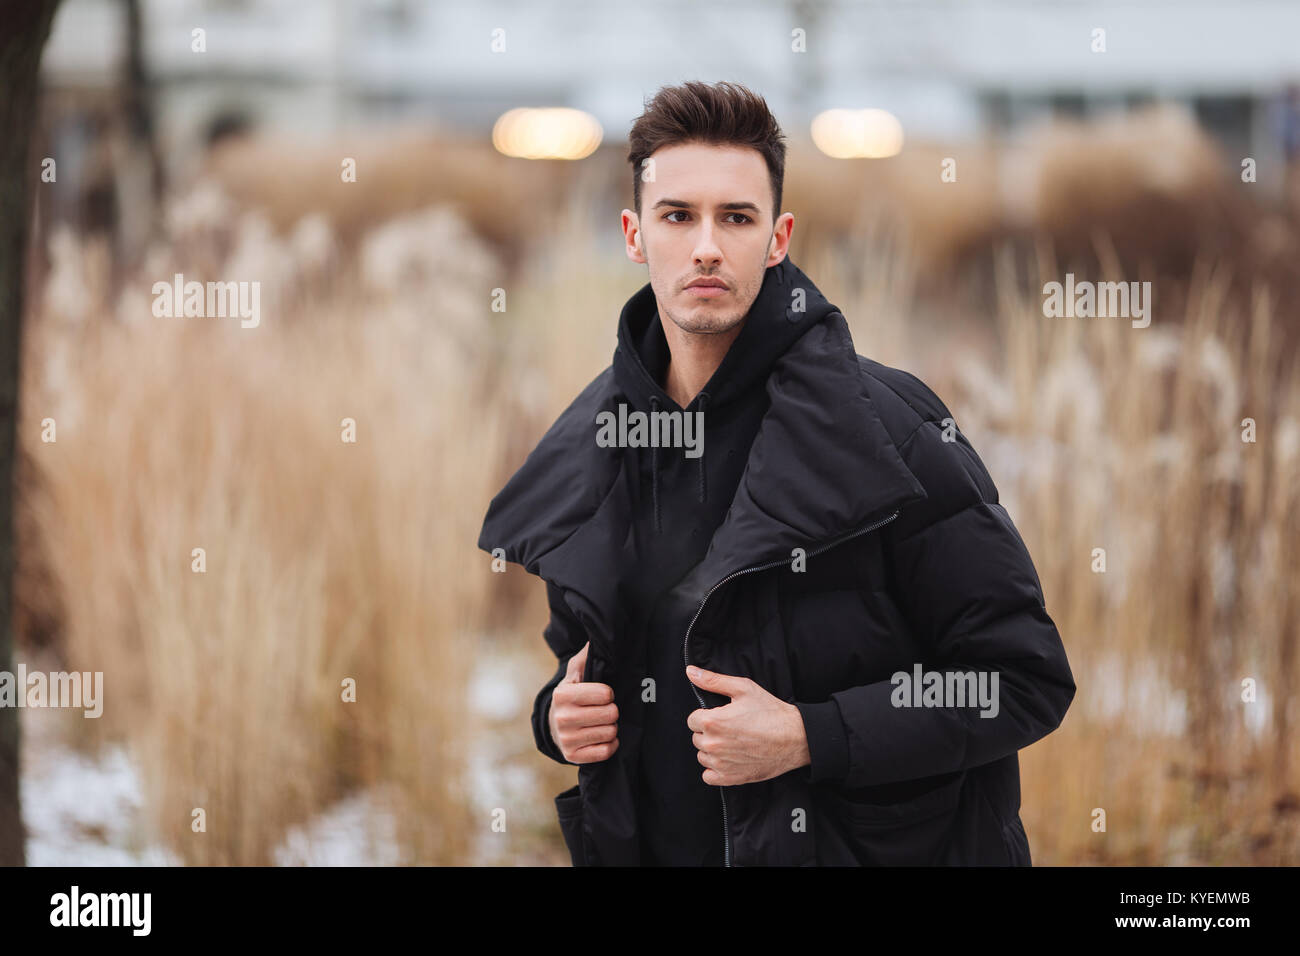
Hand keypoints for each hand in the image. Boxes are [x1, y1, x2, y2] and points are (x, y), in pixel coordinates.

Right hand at [549, 642, 618, 762]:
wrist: (554, 725)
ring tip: (602, 722)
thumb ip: (586, 657)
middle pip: (611, 714)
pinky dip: (610, 744)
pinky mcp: (572, 756)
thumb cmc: (572, 694)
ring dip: (611, 727)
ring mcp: (567, 739)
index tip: (603, 694)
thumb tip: (595, 640)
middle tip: (604, 709)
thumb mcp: (575, 673)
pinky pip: (606, 752)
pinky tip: (602, 737)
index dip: (608, 693)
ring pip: (610, 733)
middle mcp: (562, 717)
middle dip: (612, 710)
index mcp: (563, 694)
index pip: (605, 693)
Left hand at [685, 665, 810, 785]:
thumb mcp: (743, 688)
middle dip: (709, 732)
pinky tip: (730, 759)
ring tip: (733, 742)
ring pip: (702, 756)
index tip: (720, 717)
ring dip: (712, 750)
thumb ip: (713, 680)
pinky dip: (716, 769)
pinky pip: (709, 776)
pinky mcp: (730, 778)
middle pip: (697, 738)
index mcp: (713, 721)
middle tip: (730, 728)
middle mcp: (713, 744)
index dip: (706, 716)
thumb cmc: (771, 713)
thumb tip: (692, 672)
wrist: (795, 738)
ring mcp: (721, 763)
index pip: (692, 720)